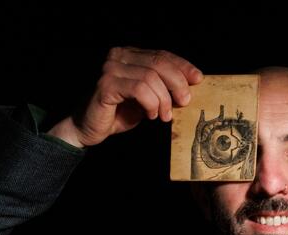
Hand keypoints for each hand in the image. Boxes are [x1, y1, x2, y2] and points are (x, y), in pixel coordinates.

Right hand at [47, 47, 202, 147]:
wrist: (89, 128)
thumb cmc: (119, 113)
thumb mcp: (147, 98)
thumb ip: (163, 88)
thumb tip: (191, 86)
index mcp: (129, 55)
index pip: (162, 55)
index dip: (183, 66)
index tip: (198, 79)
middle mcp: (118, 56)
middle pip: (159, 63)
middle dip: (178, 83)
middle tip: (184, 102)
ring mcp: (110, 69)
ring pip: (151, 77)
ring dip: (163, 99)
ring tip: (163, 115)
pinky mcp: (106, 85)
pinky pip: (139, 89)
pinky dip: (151, 103)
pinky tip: (150, 115)